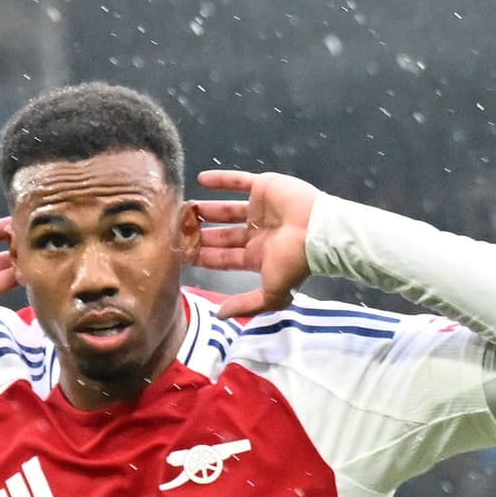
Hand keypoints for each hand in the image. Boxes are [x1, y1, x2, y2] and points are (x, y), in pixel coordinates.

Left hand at [192, 170, 320, 316]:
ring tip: (184, 209)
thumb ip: (246, 305)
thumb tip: (220, 316)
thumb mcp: (272, 294)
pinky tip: (200, 179)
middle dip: (201, 235)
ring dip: (207, 210)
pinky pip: (239, 181)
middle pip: (223, 235)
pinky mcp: (264, 187)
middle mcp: (257, 234)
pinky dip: (220, 180)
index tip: (182, 254)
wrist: (317, 231)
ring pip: (227, 209)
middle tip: (178, 231)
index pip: (224, 258)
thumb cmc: (295, 262)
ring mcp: (260, 210)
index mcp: (258, 257)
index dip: (204, 256)